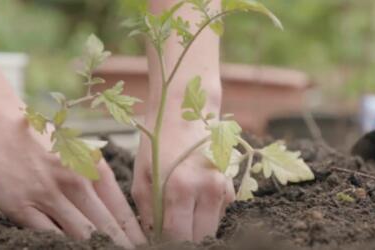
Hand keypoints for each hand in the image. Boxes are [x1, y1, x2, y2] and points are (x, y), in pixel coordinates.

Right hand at [0, 111, 145, 247]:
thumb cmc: (35, 135)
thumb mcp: (74, 152)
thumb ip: (92, 181)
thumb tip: (110, 216)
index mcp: (93, 167)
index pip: (122, 212)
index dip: (134, 235)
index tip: (144, 248)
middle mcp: (76, 181)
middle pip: (106, 228)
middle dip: (121, 246)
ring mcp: (48, 195)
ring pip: (82, 236)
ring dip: (96, 248)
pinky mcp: (21, 207)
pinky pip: (48, 236)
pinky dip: (61, 246)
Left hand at [132, 116, 234, 241]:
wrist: (187, 113)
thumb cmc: (158, 145)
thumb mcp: (142, 178)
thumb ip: (148, 214)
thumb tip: (154, 239)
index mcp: (180, 187)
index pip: (177, 236)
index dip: (166, 243)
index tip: (159, 242)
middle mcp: (207, 190)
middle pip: (199, 238)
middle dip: (183, 240)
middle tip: (169, 231)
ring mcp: (223, 188)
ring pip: (211, 229)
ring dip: (195, 228)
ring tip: (179, 213)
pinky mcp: (231, 188)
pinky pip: (218, 215)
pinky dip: (205, 215)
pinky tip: (193, 200)